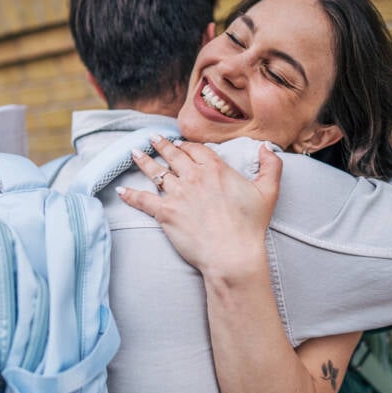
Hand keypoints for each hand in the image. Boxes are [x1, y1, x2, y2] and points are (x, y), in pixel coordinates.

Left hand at [117, 135, 282, 276]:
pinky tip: (120, 191)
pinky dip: (130, 195)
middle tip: (153, 138)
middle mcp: (194, 177)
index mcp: (216, 169)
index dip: (186, 146)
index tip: (180, 143)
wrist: (232, 254)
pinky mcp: (165, 213)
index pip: (196, 150)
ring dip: (144, 161)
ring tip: (134, 152)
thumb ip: (271, 166)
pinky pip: (143, 200)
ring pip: (156, 173)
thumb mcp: (269, 192)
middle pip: (173, 156)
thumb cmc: (250, 226)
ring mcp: (178, 194)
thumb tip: (266, 147)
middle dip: (162, 145)